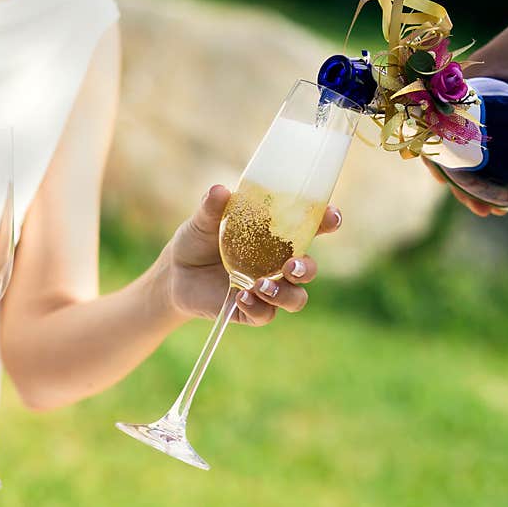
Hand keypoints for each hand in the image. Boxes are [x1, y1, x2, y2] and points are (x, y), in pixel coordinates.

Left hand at [162, 184, 341, 324]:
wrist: (175, 273)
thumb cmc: (197, 240)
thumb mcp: (202, 221)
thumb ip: (211, 207)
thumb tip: (219, 191)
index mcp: (275, 236)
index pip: (310, 228)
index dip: (327, 222)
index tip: (332, 217)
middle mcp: (277, 264)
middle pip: (308, 269)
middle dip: (306, 268)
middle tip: (291, 265)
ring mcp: (267, 288)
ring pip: (295, 298)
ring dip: (284, 293)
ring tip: (261, 285)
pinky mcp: (251, 309)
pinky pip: (266, 315)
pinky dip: (258, 307)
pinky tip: (241, 297)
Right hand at [429, 0, 507, 215]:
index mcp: (467, 79)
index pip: (436, 122)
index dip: (435, 155)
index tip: (445, 182)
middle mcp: (470, 94)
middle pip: (451, 144)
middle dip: (460, 181)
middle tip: (479, 208)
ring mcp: (488, 105)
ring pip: (470, 149)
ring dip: (477, 181)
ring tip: (493, 211)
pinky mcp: (506, 112)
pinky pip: (492, 145)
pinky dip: (495, 169)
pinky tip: (507, 190)